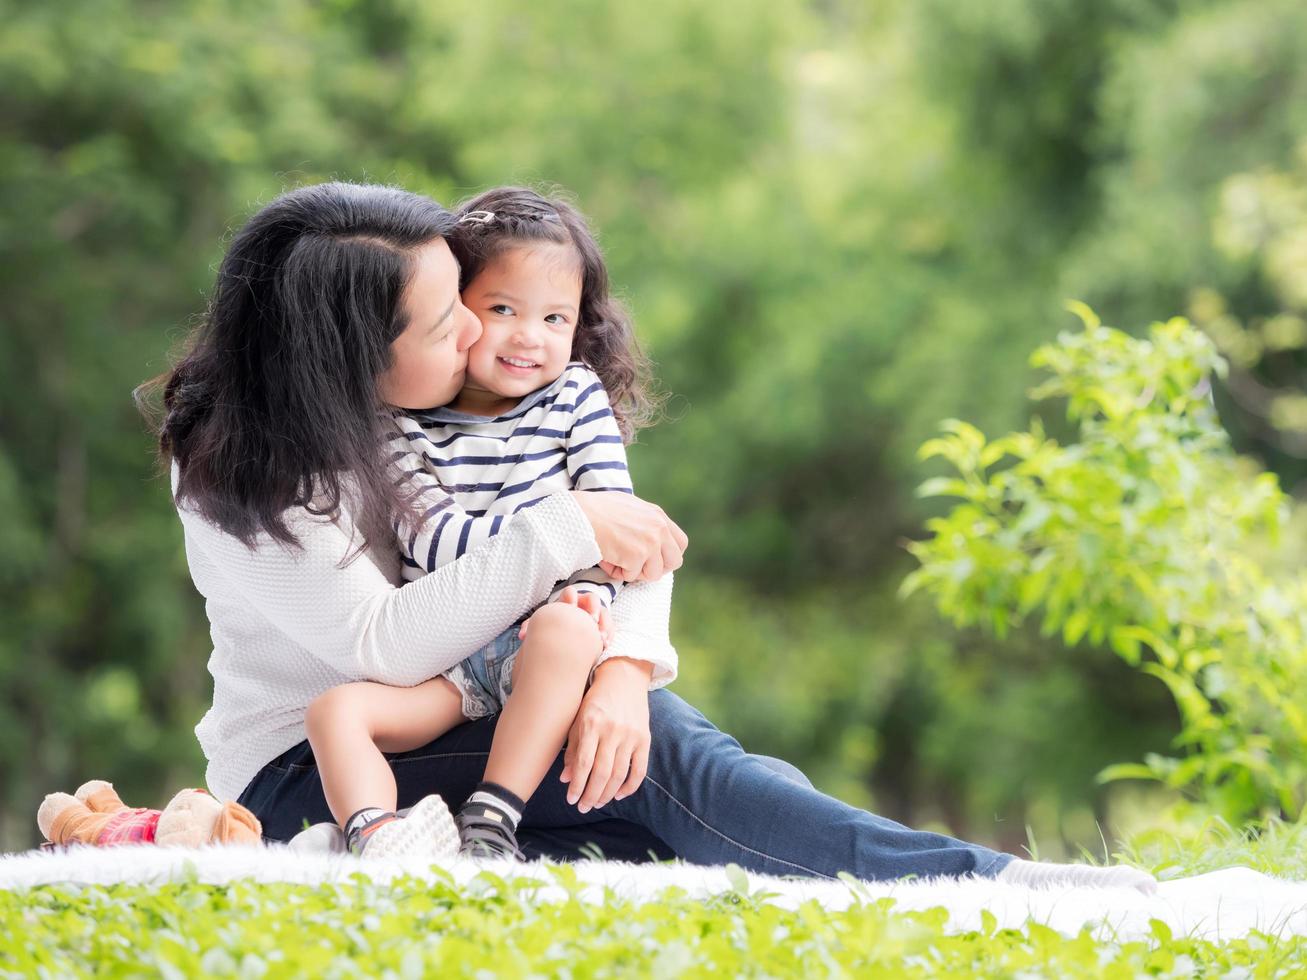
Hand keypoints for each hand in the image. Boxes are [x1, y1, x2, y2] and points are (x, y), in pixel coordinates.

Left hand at [521, 586, 611, 646]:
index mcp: (567, 601)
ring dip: (604, 624)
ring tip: (601, 637)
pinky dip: (609, 634)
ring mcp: (594, 615)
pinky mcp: (602, 626)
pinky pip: (610, 627)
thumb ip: (531, 628)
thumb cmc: (551, 628)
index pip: (570, 593)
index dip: (571, 598)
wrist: (562, 638)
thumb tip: (522, 636)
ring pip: (604, 613)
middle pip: (592, 599)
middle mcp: (582, 605)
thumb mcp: (541, 626)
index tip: (569, 607)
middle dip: (593, 608)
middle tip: (591, 620)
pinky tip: (605, 645)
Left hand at [561, 657, 652, 810]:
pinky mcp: (645, 738)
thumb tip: (566, 779)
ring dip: (607, 794)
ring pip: (619, 774)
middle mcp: (612, 730)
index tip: (570, 799)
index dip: (577, 786)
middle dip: (591, 795)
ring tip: (597, 803)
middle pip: (601, 773)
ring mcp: (631, 735)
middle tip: (583, 807)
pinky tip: (618, 794)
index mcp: (592, 724)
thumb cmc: (596, 698)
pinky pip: (639, 769)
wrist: (624, 676)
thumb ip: (573, 748)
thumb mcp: (579, 718)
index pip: (584, 763)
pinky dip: (630, 786)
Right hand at [570, 491, 686, 582]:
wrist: (579, 513)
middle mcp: (659, 527)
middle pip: (675, 561)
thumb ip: (644, 522)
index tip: (652, 559)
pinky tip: (607, 559)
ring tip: (617, 560)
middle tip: (637, 567)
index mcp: (657, 515)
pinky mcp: (637, 555)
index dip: (667, 556)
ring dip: (635, 572)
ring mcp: (650, 542)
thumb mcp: (628, 508)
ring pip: (654, 574)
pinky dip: (618, 573)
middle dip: (656, 569)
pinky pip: (632, 576)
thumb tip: (649, 541)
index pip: (680, 543)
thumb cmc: (596, 510)